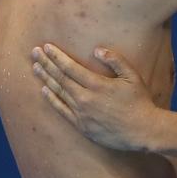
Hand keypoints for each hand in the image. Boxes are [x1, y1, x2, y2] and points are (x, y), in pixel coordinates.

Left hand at [31, 44, 157, 151]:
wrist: (142, 130)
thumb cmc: (139, 101)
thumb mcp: (132, 76)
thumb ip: (115, 60)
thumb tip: (97, 50)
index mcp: (97, 85)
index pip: (70, 67)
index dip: (57, 56)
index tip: (47, 46)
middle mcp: (85, 99)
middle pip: (60, 78)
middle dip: (46, 63)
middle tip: (34, 52)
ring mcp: (81, 113)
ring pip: (58, 92)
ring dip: (45, 78)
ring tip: (35, 67)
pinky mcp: (81, 126)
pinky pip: (62, 111)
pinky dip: (52, 100)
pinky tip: (44, 90)